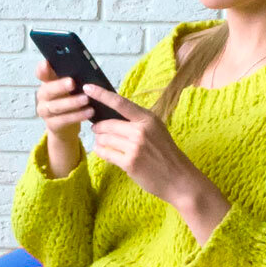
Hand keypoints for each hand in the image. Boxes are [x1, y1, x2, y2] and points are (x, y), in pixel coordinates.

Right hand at [33, 57, 93, 143]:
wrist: (66, 127)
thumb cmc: (69, 101)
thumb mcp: (70, 89)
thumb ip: (73, 78)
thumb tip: (85, 69)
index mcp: (47, 83)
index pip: (41, 73)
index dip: (42, 69)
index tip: (46, 63)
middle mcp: (43, 96)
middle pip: (48, 90)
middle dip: (60, 86)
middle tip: (72, 82)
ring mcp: (45, 111)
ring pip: (56, 106)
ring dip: (72, 102)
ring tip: (86, 99)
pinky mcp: (52, 125)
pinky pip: (64, 120)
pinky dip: (77, 116)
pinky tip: (88, 112)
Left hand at [85, 83, 199, 205]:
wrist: (178, 179)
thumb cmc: (166, 154)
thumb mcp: (156, 130)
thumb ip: (137, 122)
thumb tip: (111, 115)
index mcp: (148, 119)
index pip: (120, 102)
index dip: (101, 94)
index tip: (87, 88)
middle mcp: (141, 131)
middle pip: (107, 124)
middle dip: (98, 127)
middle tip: (96, 129)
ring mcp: (135, 147)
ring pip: (105, 139)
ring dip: (99, 140)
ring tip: (101, 142)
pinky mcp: (130, 163)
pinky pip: (106, 153)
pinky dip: (101, 151)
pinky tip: (101, 151)